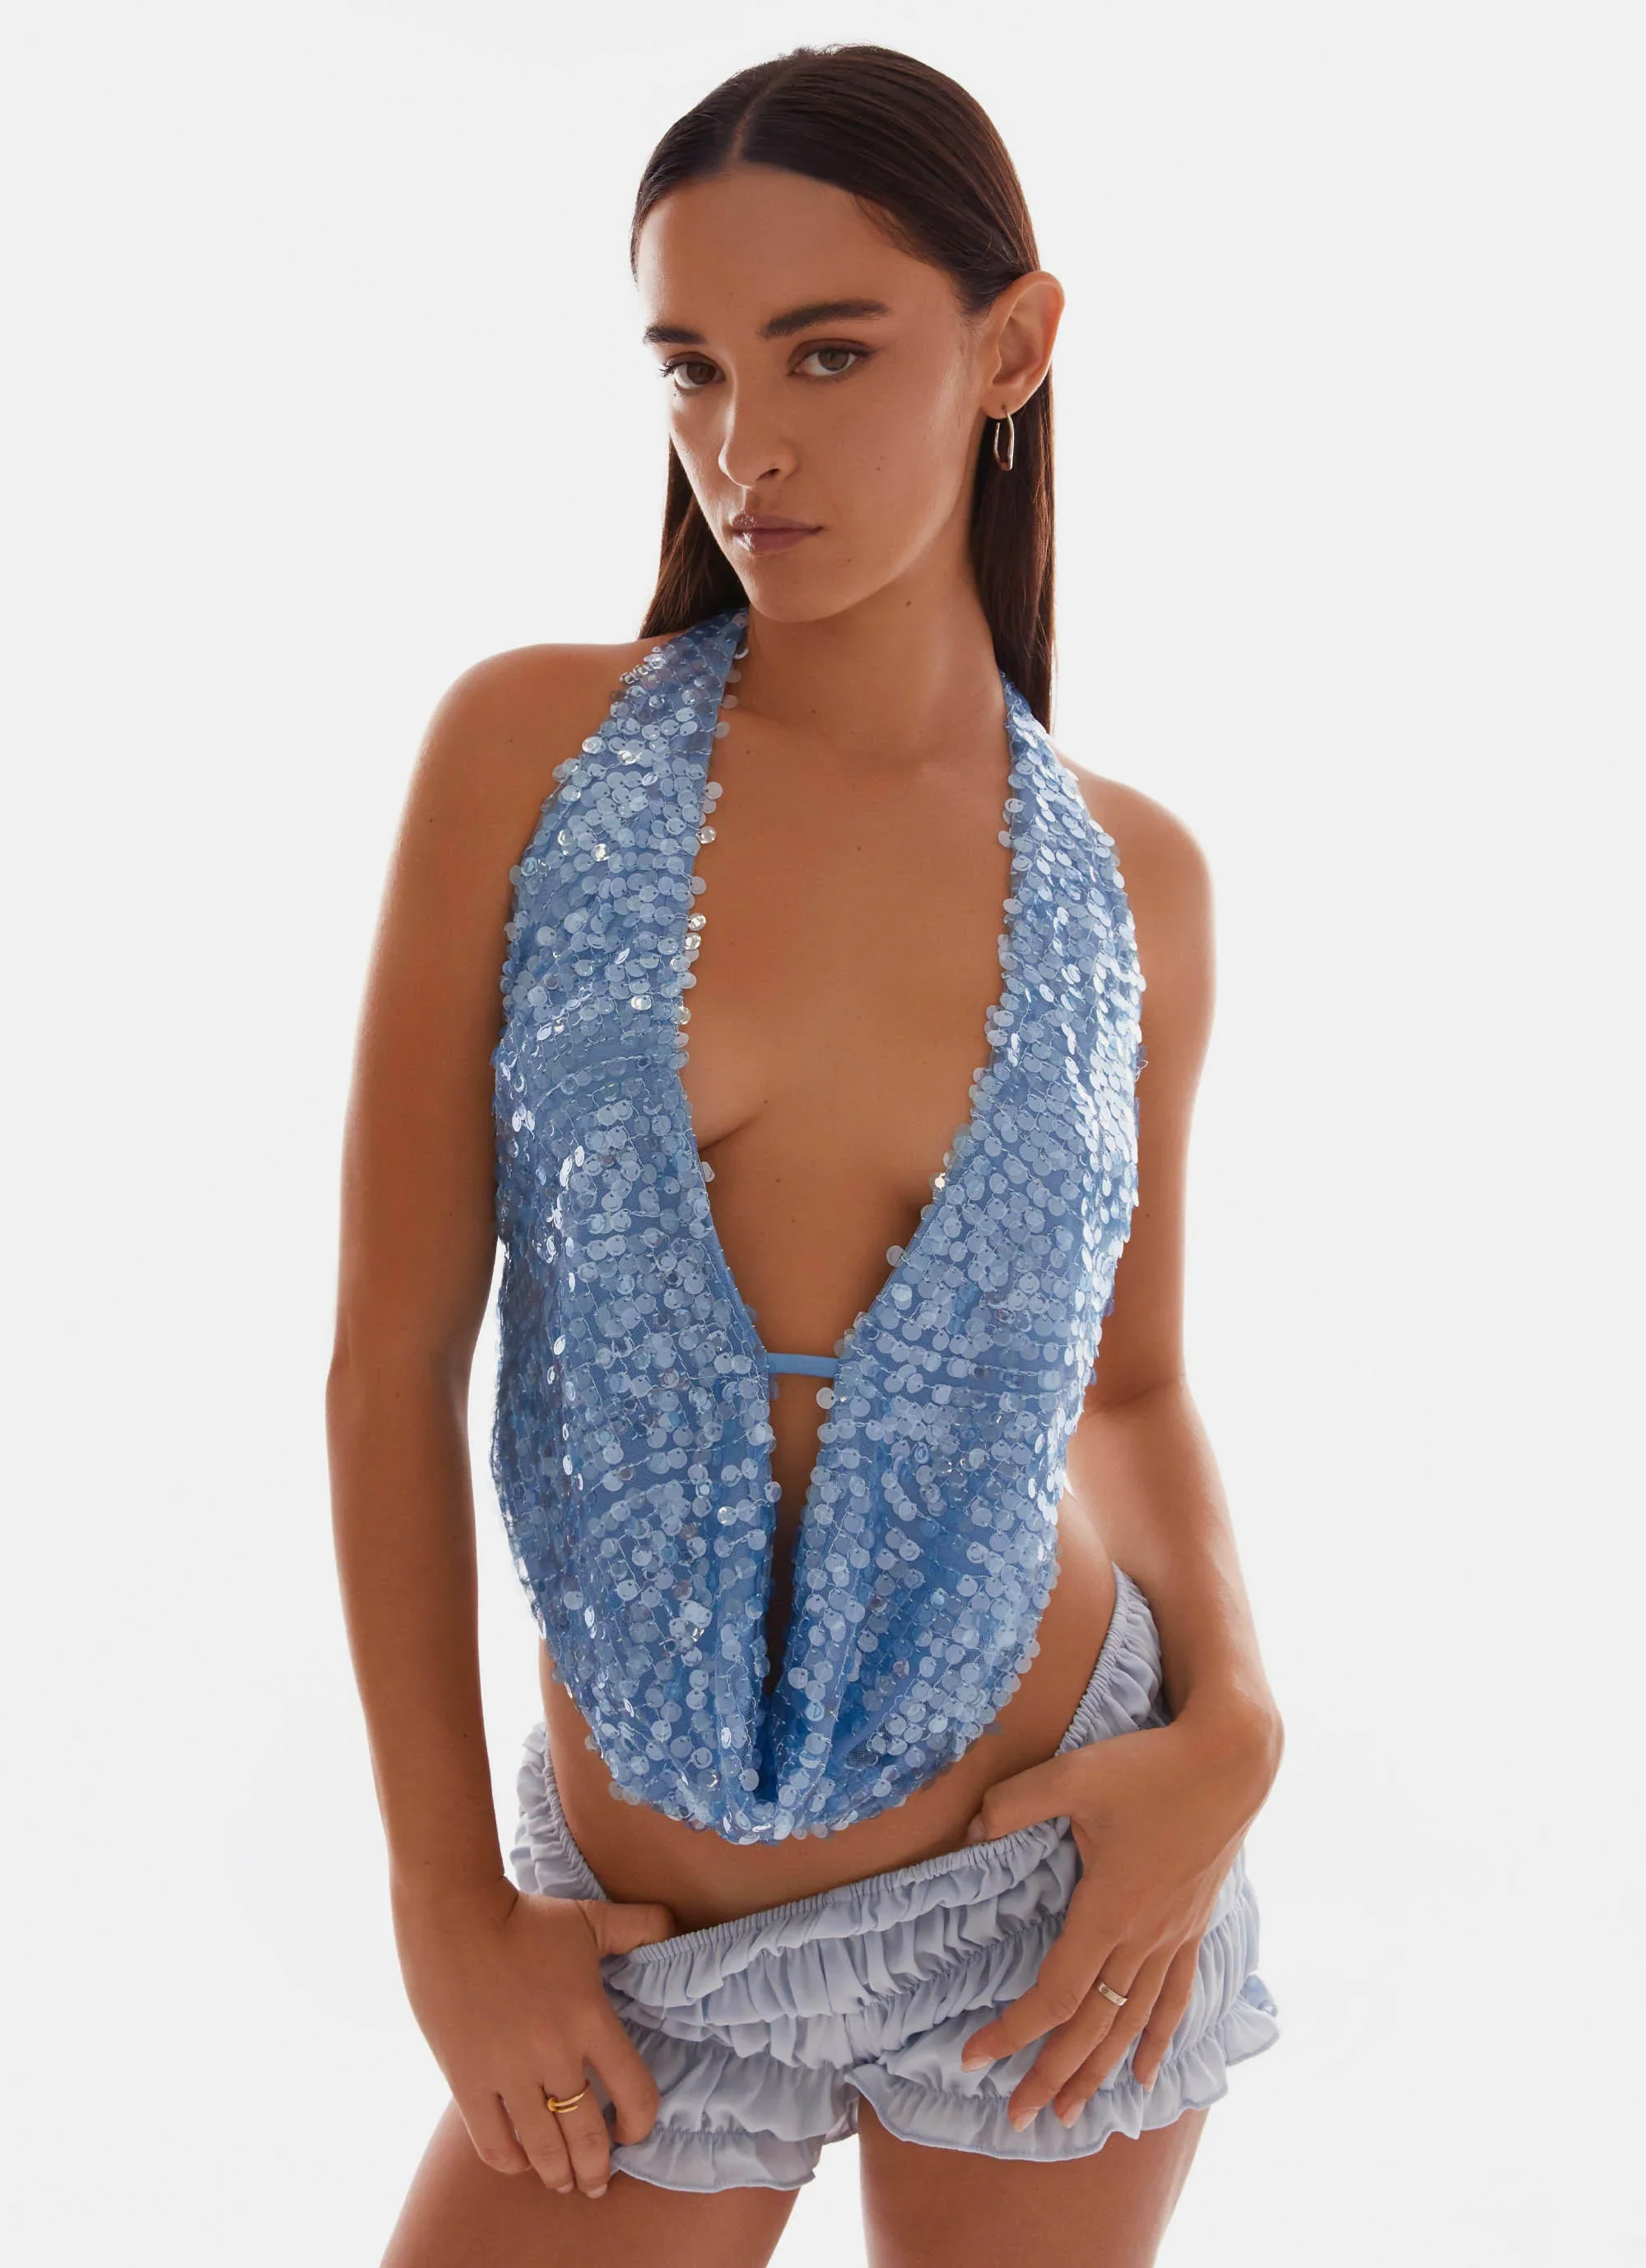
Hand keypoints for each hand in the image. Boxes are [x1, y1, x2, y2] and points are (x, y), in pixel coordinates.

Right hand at [392, 1876, 675, 2197]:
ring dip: (558, 2175)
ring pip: (543, 2148)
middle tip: (598, 2183)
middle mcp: (553, 2053)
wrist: (454, 1916)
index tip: (634, 2134)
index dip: (640, 2123)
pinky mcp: (467, 2079)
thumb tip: (678, 1925)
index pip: (635, 2093)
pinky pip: (493, 2141)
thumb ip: (639, 1926)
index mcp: (590, 2019)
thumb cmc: (526, 1917)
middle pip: (587, 2135)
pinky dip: (512, 2161)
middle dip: (598, 2169)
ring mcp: (508, 2071)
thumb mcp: (590, 1917)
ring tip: (565, 2183)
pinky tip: (522, 2161)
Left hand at [958, 1708, 1275, 2125]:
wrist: (1229, 1760)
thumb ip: (1014, 1804)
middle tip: (1018, 2117)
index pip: (1053, 1995)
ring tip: (1072, 2115)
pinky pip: (1174, 1999)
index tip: (973, 2058)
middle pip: (1091, 2027)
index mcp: (1107, 1911)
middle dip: (1052, 2075)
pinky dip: (1157, 2040)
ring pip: (1132, 2024)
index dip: (1011, 2032)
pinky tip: (1147, 2074)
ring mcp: (1173, 1937)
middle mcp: (1141, 1938)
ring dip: (1100, 2072)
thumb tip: (970, 1832)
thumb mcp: (1073, 1775)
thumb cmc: (1149, 1766)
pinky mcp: (1193, 1925)